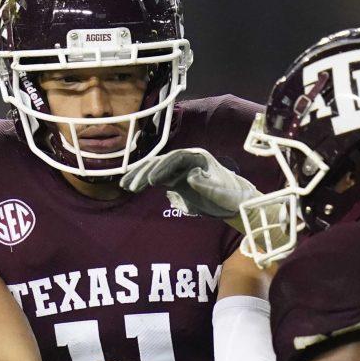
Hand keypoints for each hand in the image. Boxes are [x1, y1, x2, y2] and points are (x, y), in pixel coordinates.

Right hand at [120, 148, 260, 219]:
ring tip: (125, 186)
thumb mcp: (222, 193)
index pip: (175, 159)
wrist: (234, 203)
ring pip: (155, 168)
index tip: (153, 181)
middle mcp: (186, 160)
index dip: (162, 168)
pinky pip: (156, 178)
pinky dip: (144, 182)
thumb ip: (207, 185)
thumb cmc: (231, 196)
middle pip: (161, 161)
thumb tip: (190, 176)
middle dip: (145, 173)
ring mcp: (179, 170)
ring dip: (140, 176)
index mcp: (198, 158)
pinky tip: (131, 187)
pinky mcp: (175, 180)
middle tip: (132, 186)